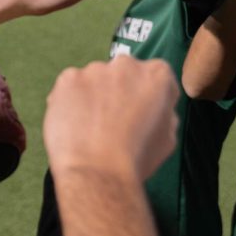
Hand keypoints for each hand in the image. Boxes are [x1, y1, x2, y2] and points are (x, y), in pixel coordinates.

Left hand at [43, 57, 178, 181]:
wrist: (98, 171)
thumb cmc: (136, 159)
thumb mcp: (168, 136)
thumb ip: (163, 112)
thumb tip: (153, 107)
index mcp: (157, 75)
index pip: (154, 77)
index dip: (146, 97)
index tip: (139, 114)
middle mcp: (126, 65)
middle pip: (122, 74)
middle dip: (118, 92)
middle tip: (112, 121)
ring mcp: (94, 70)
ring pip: (94, 80)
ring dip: (92, 96)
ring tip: (90, 127)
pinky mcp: (67, 78)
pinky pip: (70, 87)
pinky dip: (70, 101)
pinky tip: (74, 124)